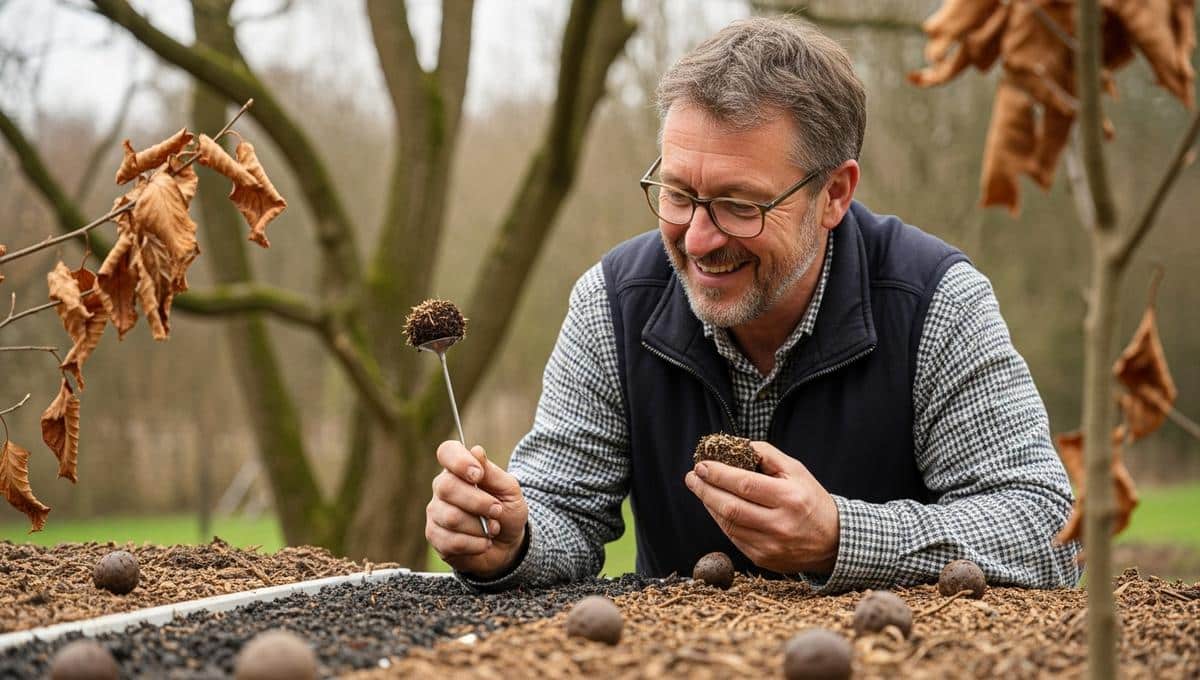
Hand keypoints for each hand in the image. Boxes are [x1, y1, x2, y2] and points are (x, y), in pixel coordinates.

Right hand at [426, 441, 528, 577]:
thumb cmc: (507, 512)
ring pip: (451, 517)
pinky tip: (483, 542)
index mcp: (460, 469)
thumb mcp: (509, 491)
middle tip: (497, 510)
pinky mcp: (435, 537)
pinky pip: (452, 541)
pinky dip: (476, 544)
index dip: (460, 461)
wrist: (507, 545)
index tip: (478, 475)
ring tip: (493, 529)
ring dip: (480, 527)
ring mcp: (436, 512)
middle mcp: (442, 488)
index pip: (447, 452)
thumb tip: (476, 450)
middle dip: (478, 502)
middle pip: (447, 487)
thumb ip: (493, 473)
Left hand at [684, 441, 839, 573]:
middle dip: (705, 490)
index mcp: (790, 498)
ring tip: (701, 489)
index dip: (718, 474)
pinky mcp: (762, 558)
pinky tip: (715, 507)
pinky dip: (721, 520)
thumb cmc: (811, 499)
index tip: (701, 465)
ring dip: (709, 505)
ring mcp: (770, 545)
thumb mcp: (796, 471)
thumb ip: (766, 454)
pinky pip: (733, 537)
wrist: (833, 542)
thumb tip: (735, 445)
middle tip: (692, 477)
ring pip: (728, 524)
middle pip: (730, 507)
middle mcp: (780, 524)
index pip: (744, 485)